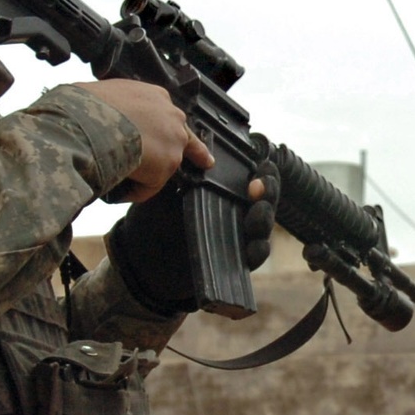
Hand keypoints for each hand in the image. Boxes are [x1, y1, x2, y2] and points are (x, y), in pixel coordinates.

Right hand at [75, 79, 214, 201]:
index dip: (167, 127)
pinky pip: (150, 186)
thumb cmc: (86, 105)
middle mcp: (171, 116)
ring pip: (165, 165)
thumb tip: (94, 113)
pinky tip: (119, 189)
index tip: (174, 134)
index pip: (168, 114)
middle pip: (184, 138)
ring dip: (150, 175)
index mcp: (155, 96)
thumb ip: (111, 105)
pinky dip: (136, 191)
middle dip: (194, 151)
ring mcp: (173, 141)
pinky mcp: (167, 165)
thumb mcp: (100, 94)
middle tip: (206, 162)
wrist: (89, 122)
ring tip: (126, 182)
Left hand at [105, 158, 281, 316]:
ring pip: (265, 224)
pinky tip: (252, 244)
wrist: (146, 259)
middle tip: (256, 187)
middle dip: (268, 189)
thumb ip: (180, 175)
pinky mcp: (240, 261)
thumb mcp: (165, 194)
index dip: (263, 170)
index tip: (259, 166)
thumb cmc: (157, 221)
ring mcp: (242, 235)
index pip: (255, 175)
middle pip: (267, 196)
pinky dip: (257, 249)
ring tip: (256, 209)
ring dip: (264, 215)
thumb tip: (188, 154)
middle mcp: (240, 209)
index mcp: (226, 189)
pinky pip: (257, 254)